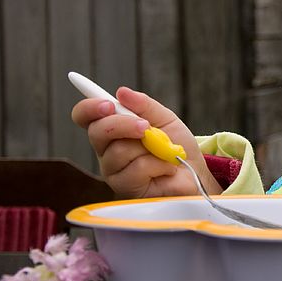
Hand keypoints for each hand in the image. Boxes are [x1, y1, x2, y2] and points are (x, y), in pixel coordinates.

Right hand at [71, 87, 219, 197]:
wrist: (195, 172)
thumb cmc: (176, 146)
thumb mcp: (165, 119)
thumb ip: (144, 105)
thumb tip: (122, 92)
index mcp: (112, 130)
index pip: (86, 117)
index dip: (89, 108)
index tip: (107, 103)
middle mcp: (107, 150)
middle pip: (97, 132)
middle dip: (123, 124)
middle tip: (145, 126)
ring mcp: (114, 171)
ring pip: (119, 151)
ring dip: (149, 146)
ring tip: (164, 151)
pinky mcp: (126, 188)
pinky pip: (138, 168)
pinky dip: (159, 163)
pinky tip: (166, 168)